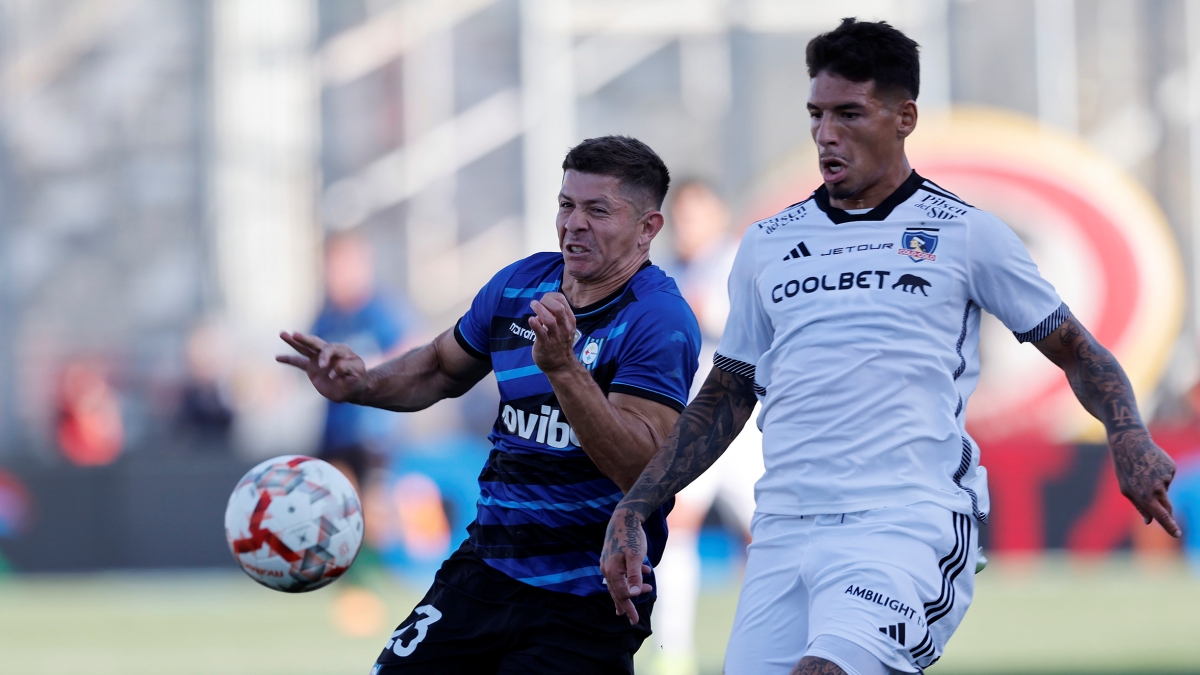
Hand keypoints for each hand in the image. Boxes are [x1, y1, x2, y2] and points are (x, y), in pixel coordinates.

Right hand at [276, 331, 368, 402]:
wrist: (353, 388)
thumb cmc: (357, 379)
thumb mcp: (357, 373)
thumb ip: (347, 368)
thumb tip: (331, 371)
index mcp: (342, 350)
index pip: (330, 349)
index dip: (326, 358)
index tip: (329, 372)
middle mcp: (329, 352)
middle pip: (315, 343)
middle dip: (305, 339)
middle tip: (295, 335)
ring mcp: (319, 359)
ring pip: (305, 348)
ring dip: (294, 342)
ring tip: (282, 334)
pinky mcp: (312, 368)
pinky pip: (298, 362)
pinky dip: (289, 360)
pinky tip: (278, 357)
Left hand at [529, 292, 578, 373]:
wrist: (561, 366)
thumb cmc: (560, 344)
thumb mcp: (564, 327)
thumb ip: (556, 316)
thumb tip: (542, 306)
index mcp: (569, 321)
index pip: (562, 301)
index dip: (551, 297)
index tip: (543, 300)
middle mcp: (564, 328)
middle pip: (558, 308)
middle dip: (546, 301)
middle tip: (537, 303)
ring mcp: (555, 337)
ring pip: (550, 320)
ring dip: (540, 310)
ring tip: (533, 306)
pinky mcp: (545, 345)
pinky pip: (541, 333)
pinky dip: (535, 325)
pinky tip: (531, 320)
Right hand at [600, 506, 652, 623]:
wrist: (624, 517)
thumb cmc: (632, 536)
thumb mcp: (636, 556)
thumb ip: (634, 576)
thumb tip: (634, 595)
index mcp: (612, 570)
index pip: (621, 593)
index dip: (631, 602)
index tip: (643, 604)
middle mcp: (607, 569)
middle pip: (615, 592)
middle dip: (625, 606)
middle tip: (632, 620)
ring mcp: (607, 563)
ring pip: (615, 585)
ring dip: (623, 595)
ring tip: (625, 607)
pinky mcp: (610, 558)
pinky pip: (617, 575)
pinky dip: (626, 581)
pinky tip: (639, 578)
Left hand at [1110, 429, 1180, 536]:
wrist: (1131, 442)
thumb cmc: (1125, 468)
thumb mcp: (1126, 489)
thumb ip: (1139, 506)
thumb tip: (1149, 521)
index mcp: (1145, 495)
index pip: (1161, 516)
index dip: (1169, 526)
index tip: (1177, 534)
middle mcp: (1158, 488)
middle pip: (1167, 506)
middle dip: (1167, 511)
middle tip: (1165, 515)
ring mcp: (1167, 477)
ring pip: (1165, 489)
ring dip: (1156, 485)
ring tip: (1143, 471)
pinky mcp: (1172, 468)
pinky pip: (1167, 477)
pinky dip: (1160, 474)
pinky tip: (1151, 464)